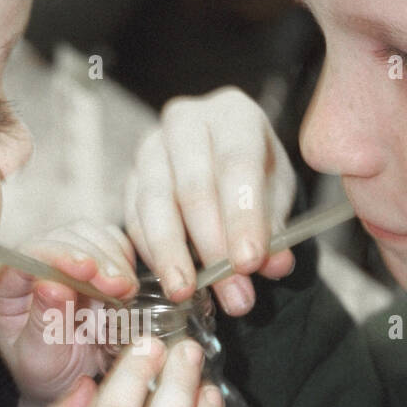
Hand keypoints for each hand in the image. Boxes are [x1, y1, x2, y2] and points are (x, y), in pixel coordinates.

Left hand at [0, 221, 138, 406]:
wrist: (71, 380)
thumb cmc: (48, 373)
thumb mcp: (41, 360)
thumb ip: (44, 324)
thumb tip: (52, 285)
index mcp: (1, 288)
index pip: (25, 256)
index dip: (57, 255)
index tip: (87, 269)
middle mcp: (28, 265)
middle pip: (61, 238)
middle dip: (95, 258)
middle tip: (119, 287)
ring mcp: (60, 256)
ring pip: (87, 234)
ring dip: (113, 259)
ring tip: (125, 291)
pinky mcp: (88, 256)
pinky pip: (109, 242)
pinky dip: (124, 259)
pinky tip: (126, 286)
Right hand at [124, 86, 297, 315]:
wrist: (223, 165)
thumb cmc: (253, 176)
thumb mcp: (275, 195)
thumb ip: (275, 228)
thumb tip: (276, 264)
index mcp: (234, 114)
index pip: (236, 162)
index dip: (242, 215)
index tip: (249, 261)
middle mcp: (186, 122)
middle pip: (193, 186)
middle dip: (212, 245)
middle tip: (230, 291)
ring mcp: (151, 147)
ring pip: (155, 203)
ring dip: (173, 255)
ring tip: (189, 292)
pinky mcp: (130, 178)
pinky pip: (134, 218)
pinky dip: (152, 253)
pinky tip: (169, 279)